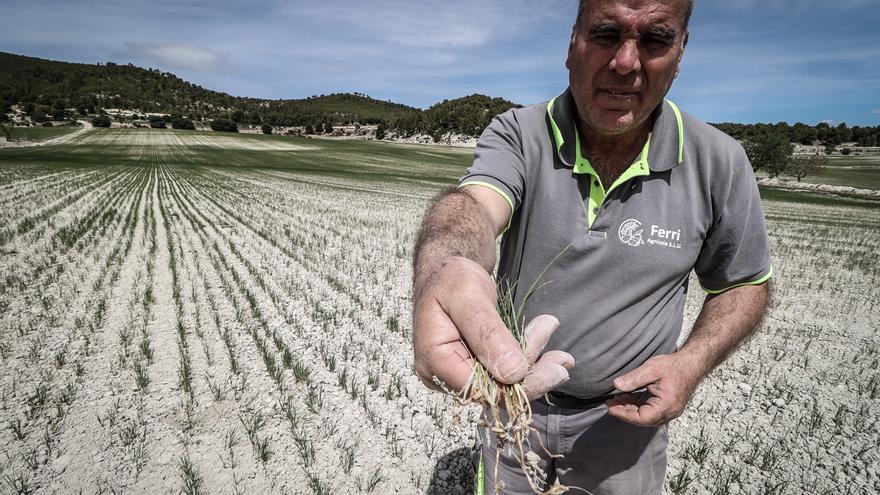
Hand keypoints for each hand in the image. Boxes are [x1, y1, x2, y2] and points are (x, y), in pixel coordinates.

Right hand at [413, 257, 572, 396]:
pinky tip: (542, 337)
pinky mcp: (473, 366)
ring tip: (556, 343)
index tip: (553, 372)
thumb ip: (488, 333)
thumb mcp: (468, 297)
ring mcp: (458, 372)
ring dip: (534, 363)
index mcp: (435, 361)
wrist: (445, 272)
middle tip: (564, 362)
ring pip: (502, 382)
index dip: (519, 387)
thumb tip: (513, 373)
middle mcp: (443, 374)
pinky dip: (525, 356)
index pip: (481, 389)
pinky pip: (502, 371)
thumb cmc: (451, 279)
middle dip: (533, 375)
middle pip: (495, 390)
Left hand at [605, 353, 703, 426]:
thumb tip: (616, 386)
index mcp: (666, 406)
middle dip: (625, 412)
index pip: (642, 418)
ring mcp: (670, 411)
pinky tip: (628, 397)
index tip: (610, 407)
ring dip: (630, 409)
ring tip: (616, 399)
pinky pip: (650, 412)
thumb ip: (633, 379)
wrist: (692, 363)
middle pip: (643, 420)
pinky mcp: (668, 407)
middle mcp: (670, 412)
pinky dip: (638, 406)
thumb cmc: (674, 366)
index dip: (624, 414)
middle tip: (610, 402)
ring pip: (646, 417)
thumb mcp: (651, 369)